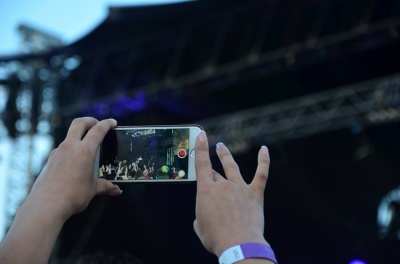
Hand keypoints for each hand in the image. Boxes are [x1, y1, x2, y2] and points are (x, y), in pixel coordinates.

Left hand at [29, 117, 121, 219]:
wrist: (46, 206)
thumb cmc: (71, 196)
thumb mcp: (93, 190)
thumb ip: (105, 186)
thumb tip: (116, 190)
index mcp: (85, 151)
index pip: (98, 130)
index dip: (107, 124)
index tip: (112, 122)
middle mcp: (70, 147)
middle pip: (79, 123)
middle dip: (90, 120)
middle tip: (97, 124)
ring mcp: (57, 153)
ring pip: (69, 136)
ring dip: (79, 136)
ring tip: (87, 146)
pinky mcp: (49, 161)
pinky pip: (61, 150)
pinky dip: (70, 150)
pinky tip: (74, 162)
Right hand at [194, 131, 270, 256]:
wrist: (239, 245)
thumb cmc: (216, 238)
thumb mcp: (199, 226)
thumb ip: (201, 215)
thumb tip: (206, 214)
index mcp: (206, 191)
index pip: (201, 164)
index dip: (200, 148)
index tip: (201, 135)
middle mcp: (223, 185)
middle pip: (215, 172)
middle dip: (210, 172)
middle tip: (208, 169)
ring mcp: (240, 188)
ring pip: (233, 167)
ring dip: (226, 156)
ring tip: (221, 147)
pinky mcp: (255, 194)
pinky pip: (261, 174)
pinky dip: (263, 161)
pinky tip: (264, 149)